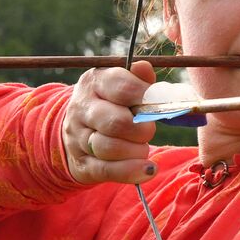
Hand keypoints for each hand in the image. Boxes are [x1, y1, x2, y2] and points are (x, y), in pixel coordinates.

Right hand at [63, 61, 159, 184]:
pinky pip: (107, 170)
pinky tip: (148, 170)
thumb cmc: (112, 102)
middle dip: (142, 129)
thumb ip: (138, 77)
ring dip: (136, 151)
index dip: (146, 96)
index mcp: (95, 82)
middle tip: (150, 130)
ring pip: (109, 148)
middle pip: (116, 122)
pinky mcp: (83, 163)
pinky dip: (131, 172)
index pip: (121, 87)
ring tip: (144, 148)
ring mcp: (78, 138)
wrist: (77, 129)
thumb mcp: (121, 83)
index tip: (161, 103)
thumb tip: (145, 68)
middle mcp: (82, 109)